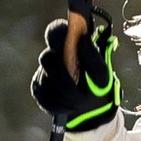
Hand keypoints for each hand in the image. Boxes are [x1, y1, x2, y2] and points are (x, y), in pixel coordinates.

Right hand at [32, 11, 121, 131]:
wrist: (93, 109)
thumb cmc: (97, 85)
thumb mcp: (101, 73)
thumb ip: (92, 55)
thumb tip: (82, 38)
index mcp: (68, 45)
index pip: (56, 31)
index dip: (57, 34)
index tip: (65, 44)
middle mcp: (53, 55)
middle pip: (46, 58)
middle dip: (62, 76)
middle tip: (76, 87)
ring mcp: (43, 73)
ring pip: (46, 80)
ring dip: (64, 92)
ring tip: (78, 99)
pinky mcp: (38, 90)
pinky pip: (45, 97)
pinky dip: (59, 103)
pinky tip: (69, 105)